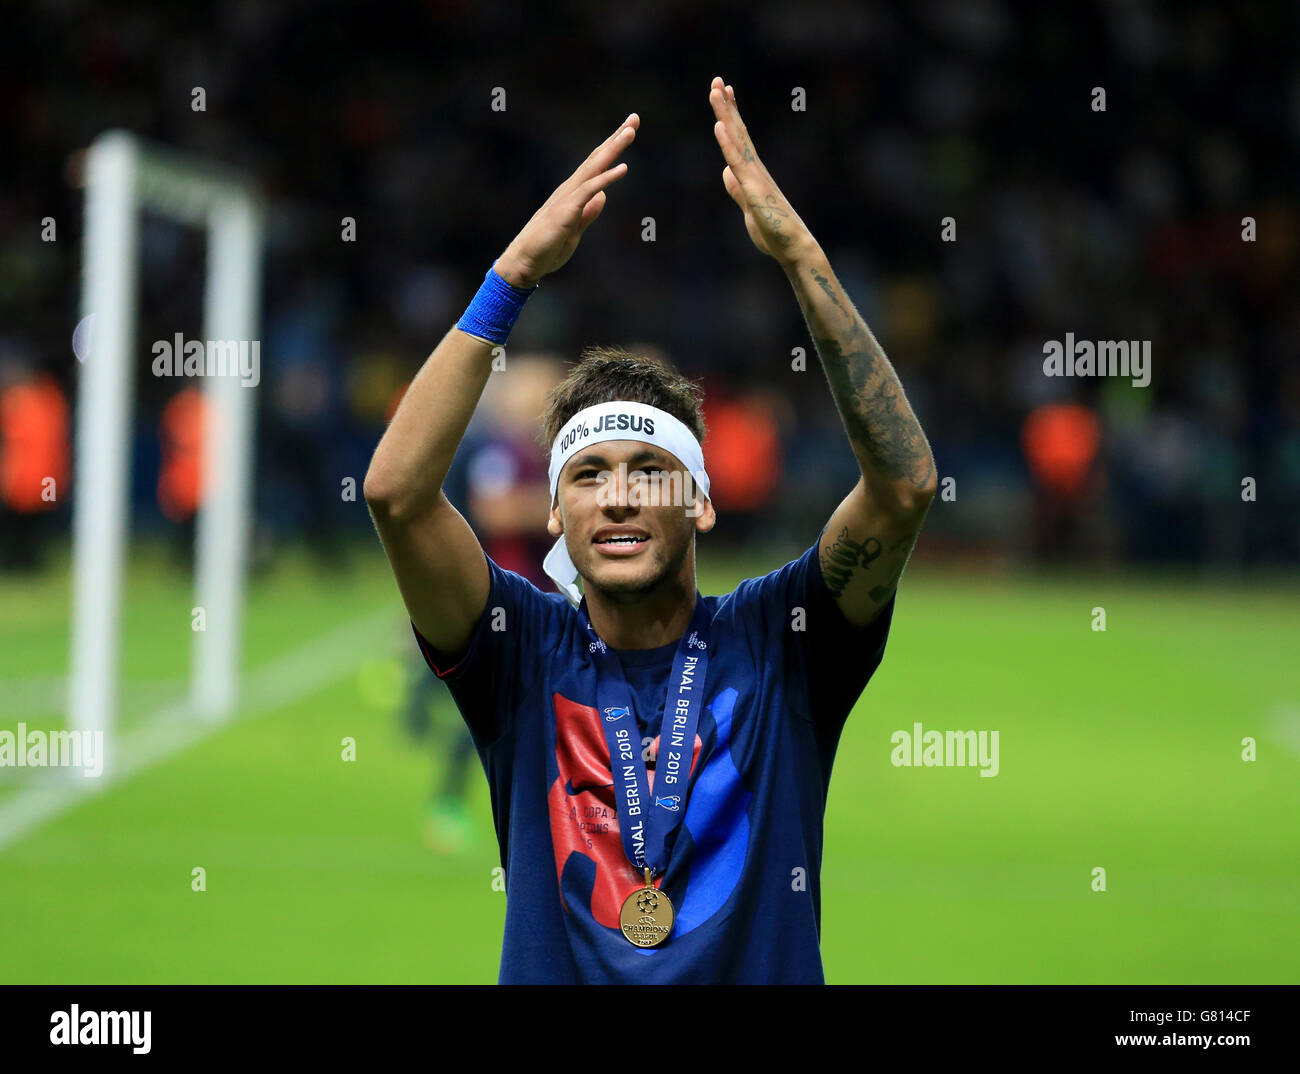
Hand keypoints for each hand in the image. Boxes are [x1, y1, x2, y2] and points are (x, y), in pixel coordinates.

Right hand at [497, 113, 638, 286]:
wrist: (525, 261)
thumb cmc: (547, 247)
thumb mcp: (575, 228)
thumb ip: (589, 212)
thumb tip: (601, 196)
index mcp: (574, 193)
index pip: (596, 165)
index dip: (612, 147)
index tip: (628, 130)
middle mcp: (571, 189)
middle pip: (597, 158)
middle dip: (616, 138)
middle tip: (634, 119)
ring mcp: (568, 198)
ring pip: (593, 167)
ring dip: (612, 149)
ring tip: (629, 132)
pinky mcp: (567, 210)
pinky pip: (589, 190)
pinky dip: (606, 178)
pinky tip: (622, 168)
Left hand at [709, 77, 815, 263]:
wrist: (794, 248)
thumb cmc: (775, 232)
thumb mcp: (749, 207)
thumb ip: (737, 190)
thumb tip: (727, 173)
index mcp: (753, 173)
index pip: (739, 139)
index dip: (730, 115)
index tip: (724, 93)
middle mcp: (756, 169)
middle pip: (738, 131)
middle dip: (727, 106)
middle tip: (717, 80)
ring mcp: (755, 177)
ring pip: (737, 140)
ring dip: (726, 114)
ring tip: (717, 91)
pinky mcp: (754, 190)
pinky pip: (738, 163)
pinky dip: (728, 143)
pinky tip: (719, 125)